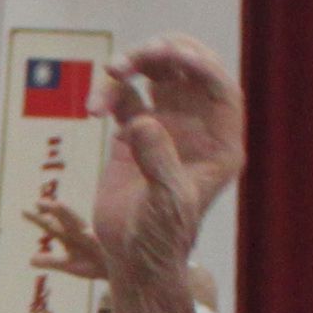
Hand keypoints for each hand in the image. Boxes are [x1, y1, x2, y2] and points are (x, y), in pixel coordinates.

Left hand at [26, 195, 105, 285]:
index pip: (51, 226)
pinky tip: (87, 233)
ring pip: (80, 225)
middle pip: (64, 220)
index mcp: (69, 236)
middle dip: (53, 211)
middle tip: (39, 202)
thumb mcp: (70, 264)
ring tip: (58, 205)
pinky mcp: (107, 246)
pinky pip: (100, 241)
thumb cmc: (93, 264)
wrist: (119, 272)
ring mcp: (94, 238)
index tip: (23, 210)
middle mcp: (80, 233)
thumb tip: (30, 259)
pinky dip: (93, 237)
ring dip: (69, 216)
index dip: (38, 218)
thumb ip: (51, 261)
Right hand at [93, 40, 242, 284]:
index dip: (201, 66)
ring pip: (155, 75)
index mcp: (220, 142)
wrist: (132, 258)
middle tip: (139, 55)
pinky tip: (92, 111)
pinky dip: (107, 94)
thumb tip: (142, 120)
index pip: (220, 89)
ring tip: (111, 70)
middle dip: (165, 54)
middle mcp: (196, 128)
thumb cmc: (161, 237)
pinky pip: (123, 96)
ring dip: (133, 64)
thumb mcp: (167, 201)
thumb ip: (159, 159)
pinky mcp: (133, 133)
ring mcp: (165, 127)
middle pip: (188, 70)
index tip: (173, 57)